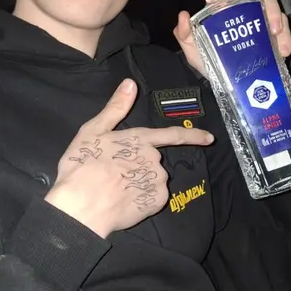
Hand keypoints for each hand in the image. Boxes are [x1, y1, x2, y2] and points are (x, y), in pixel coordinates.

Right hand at [45, 79, 213, 237]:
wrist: (81, 207)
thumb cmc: (82, 166)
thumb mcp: (93, 131)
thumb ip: (116, 108)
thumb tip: (131, 83)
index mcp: (140, 139)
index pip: (172, 135)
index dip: (193, 136)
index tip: (210, 138)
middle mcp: (154, 159)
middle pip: (153, 161)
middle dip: (139, 165)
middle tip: (114, 173)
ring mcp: (157, 182)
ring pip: (154, 180)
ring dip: (140, 182)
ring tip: (116, 188)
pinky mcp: (156, 202)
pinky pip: (153, 198)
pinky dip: (142, 199)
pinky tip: (123, 200)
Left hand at [173, 0, 290, 76]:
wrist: (227, 84)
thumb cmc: (210, 61)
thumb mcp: (193, 49)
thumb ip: (184, 34)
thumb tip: (183, 16)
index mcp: (223, 4)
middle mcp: (243, 5)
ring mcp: (260, 16)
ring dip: (274, 10)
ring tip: (273, 30)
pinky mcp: (275, 31)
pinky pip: (284, 25)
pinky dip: (285, 36)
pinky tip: (282, 49)